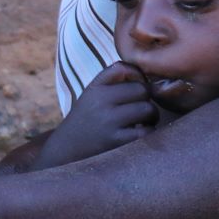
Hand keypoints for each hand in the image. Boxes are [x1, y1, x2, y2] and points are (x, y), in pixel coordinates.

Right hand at [36, 62, 156, 167]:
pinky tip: (140, 134)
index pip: (126, 69)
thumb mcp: (91, 93)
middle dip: (147, 99)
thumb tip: (142, 72)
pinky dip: (148, 132)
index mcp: (96, 88)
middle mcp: (101, 102)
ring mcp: (108, 122)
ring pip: (148, 109)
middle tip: (142, 109)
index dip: (138, 78)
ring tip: (144, 122)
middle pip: (142, 90)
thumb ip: (113, 77)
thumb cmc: (86, 119)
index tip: (135, 90)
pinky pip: (145, 131)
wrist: (66, 149)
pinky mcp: (116, 141)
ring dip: (151, 116)